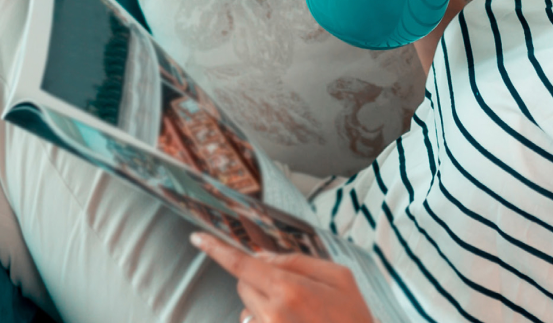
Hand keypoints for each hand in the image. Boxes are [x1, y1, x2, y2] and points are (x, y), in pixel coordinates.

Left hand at [191, 233, 374, 322]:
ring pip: (248, 305)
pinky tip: (294, 321)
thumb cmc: (354, 318)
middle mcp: (272, 313)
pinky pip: (255, 322)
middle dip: (258, 277)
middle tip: (290, 285)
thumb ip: (298, 261)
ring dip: (263, 301)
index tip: (199, 238)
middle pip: (243, 283)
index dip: (217, 250)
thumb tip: (264, 257)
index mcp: (290, 290)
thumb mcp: (338, 278)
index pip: (241, 264)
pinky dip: (267, 317)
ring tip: (298, 311)